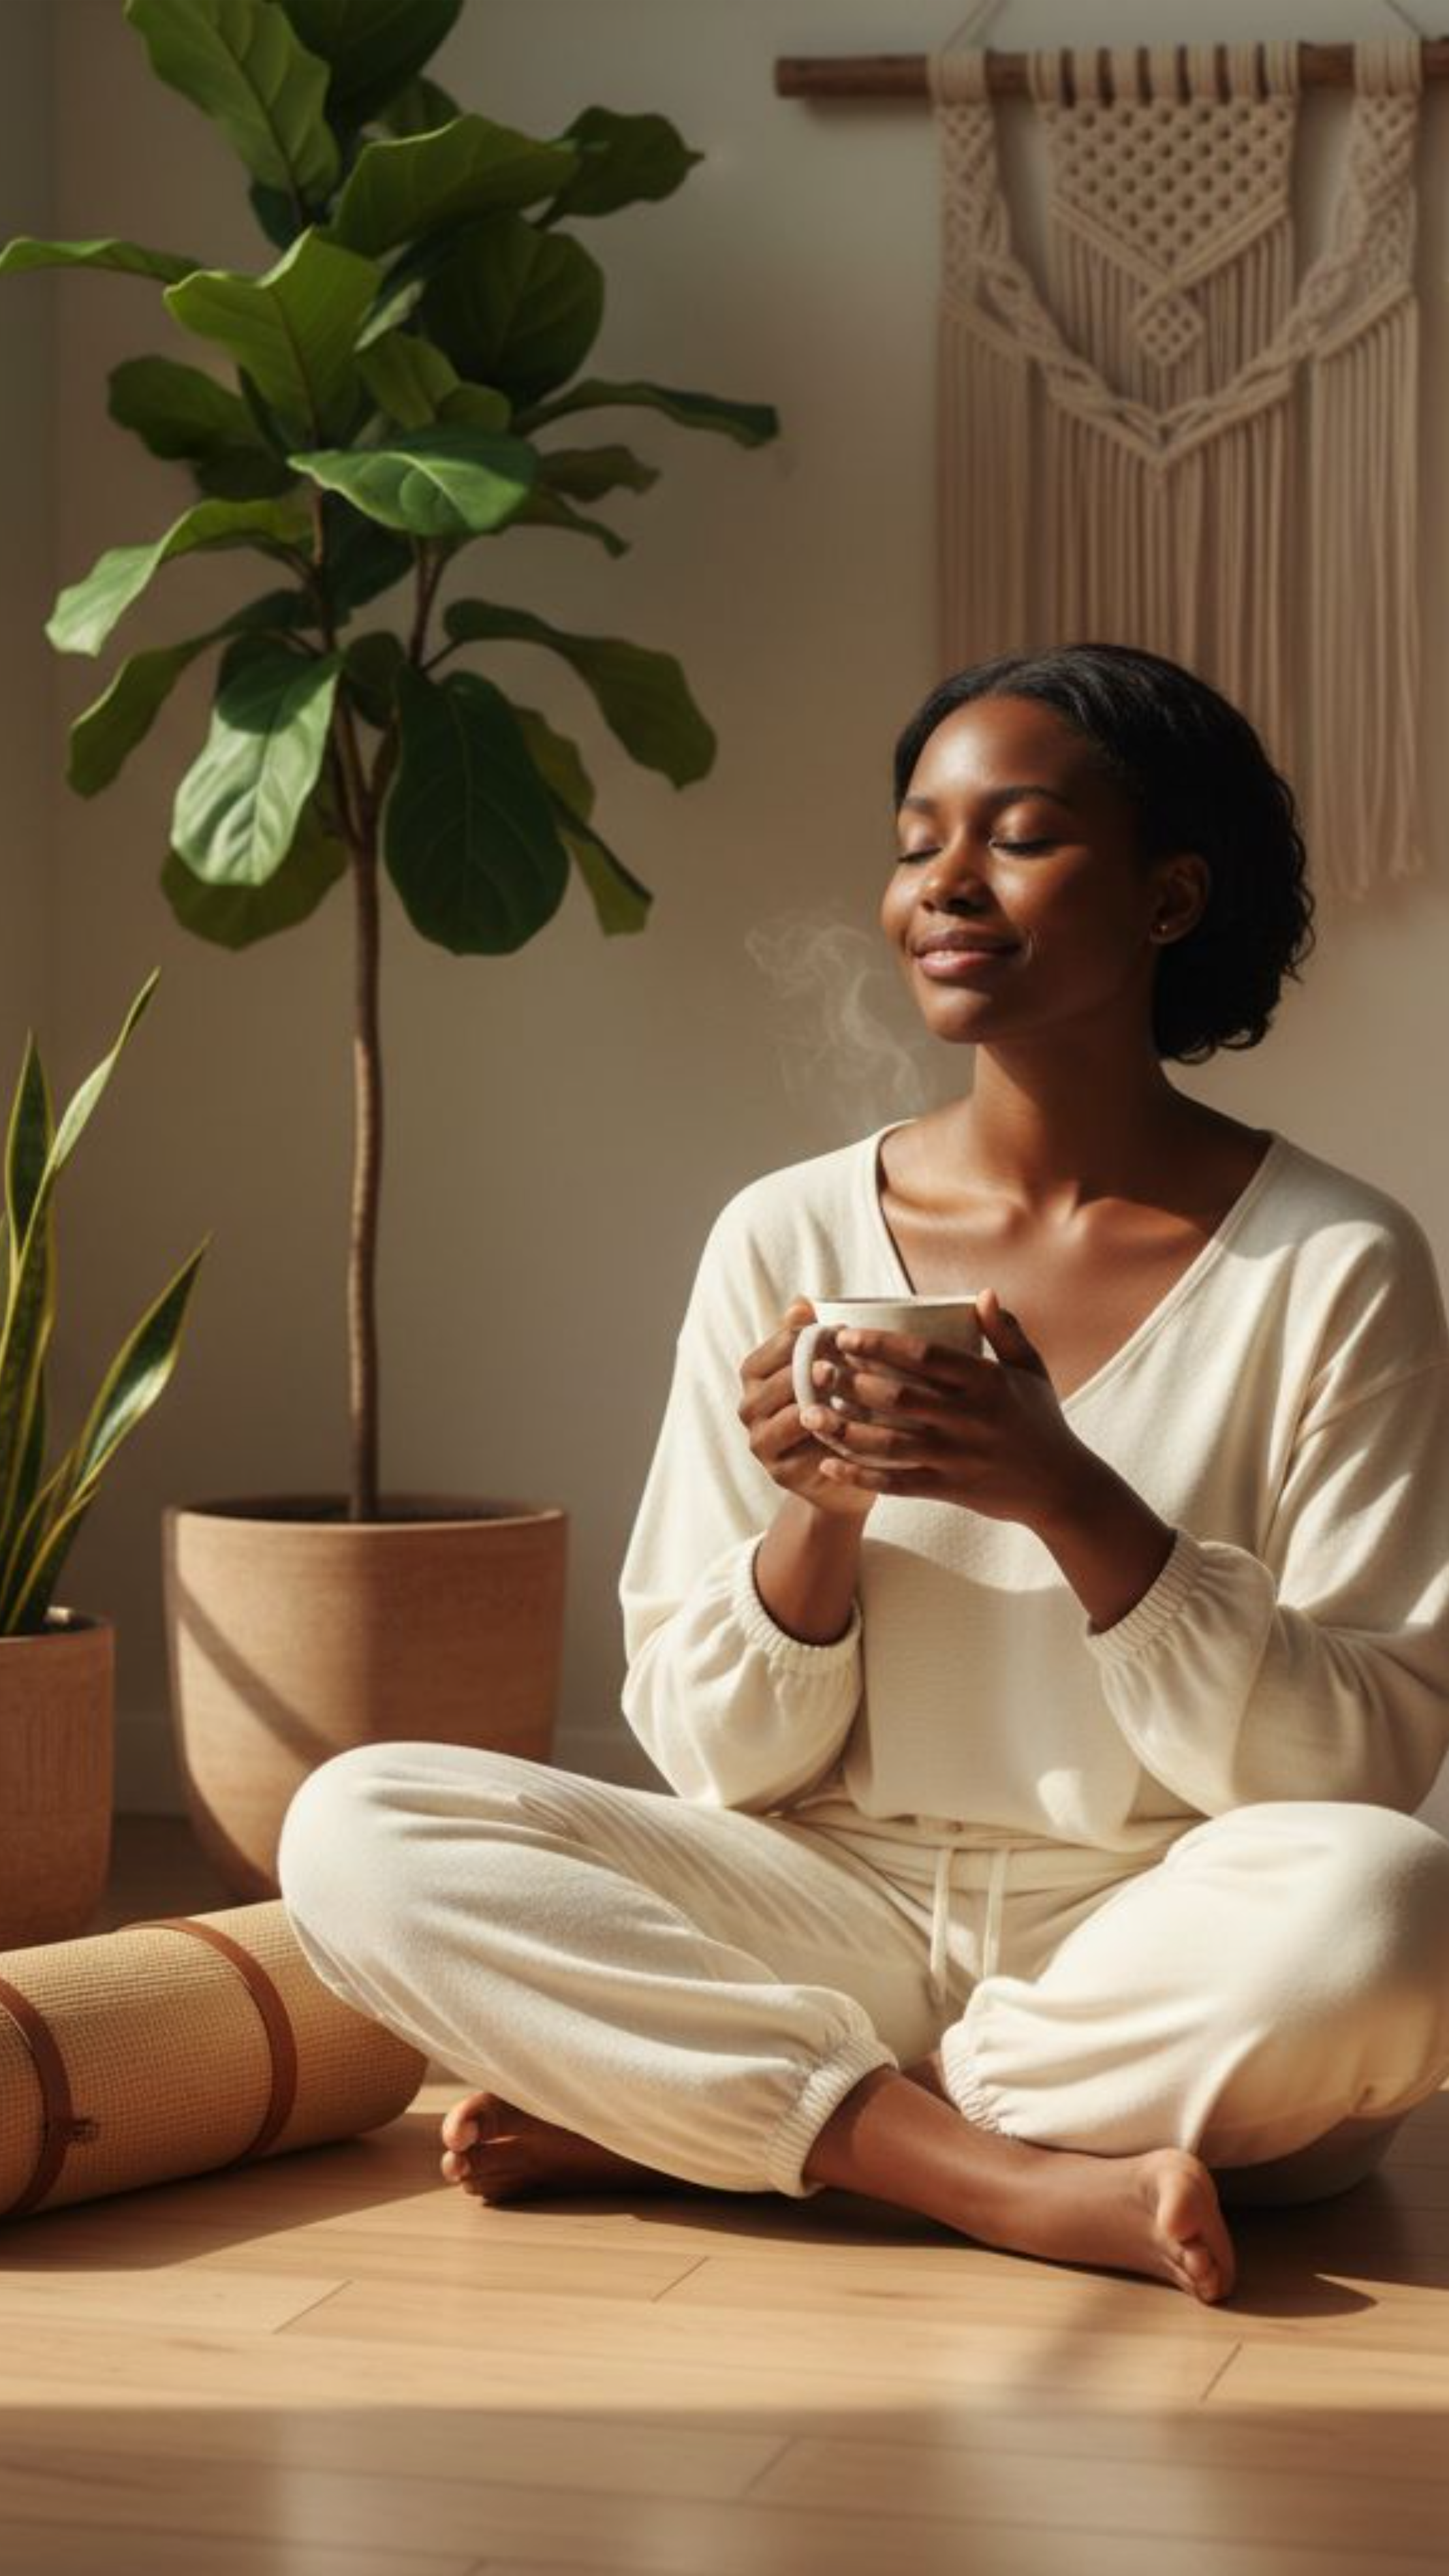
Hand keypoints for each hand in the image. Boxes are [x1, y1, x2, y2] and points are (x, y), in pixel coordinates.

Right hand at [738, 1299, 877, 1521]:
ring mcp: (761, 1441)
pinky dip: (819, 1437)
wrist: (845, 1476)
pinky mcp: (778, 1472)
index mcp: (757, 1374)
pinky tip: (843, 1426)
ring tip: (840, 1393)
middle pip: (778, 1380)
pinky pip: (798, 1452)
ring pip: (785, 1415)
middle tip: (840, 1365)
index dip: (809, 1336)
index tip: (844, 1333)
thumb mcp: (826, 1371)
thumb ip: (810, 1337)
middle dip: (810, 1369)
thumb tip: (800, 1301)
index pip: (779, 1345)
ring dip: (814, 1403)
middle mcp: (750, 1407)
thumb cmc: (836, 1410)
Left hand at [797, 1287, 1092, 1532]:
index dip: (880, 1344)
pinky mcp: (950, 1489)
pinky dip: (861, 1476)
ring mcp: (958, 1456)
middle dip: (851, 1382)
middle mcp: (970, 1418)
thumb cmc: (1042, 1422)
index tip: (844, 1335)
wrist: (1063, 1488)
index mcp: (987, 1382)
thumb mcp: (1032, 1371)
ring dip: (845, 1430)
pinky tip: (829, 1465)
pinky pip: (898, 1483)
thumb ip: (1006, 1331)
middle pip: (899, 1397)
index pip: (925, 1356)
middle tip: (814, 1370)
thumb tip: (983, 1292)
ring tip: (809, 1416)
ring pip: (891, 1443)